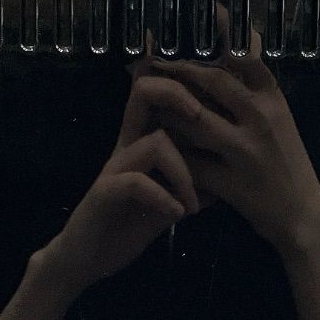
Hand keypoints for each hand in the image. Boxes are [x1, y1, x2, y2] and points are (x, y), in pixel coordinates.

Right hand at [36, 74, 204, 297]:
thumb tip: (232, 166)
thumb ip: (196, 179)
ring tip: (194, 202)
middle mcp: (127, 145)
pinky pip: (136, 182)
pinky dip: (163, 197)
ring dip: (184, 171)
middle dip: (179, 94)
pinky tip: (178, 214)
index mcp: (143, 140)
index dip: (180, 73)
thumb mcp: (171, 198)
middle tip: (204, 117)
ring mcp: (114, 167)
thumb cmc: (129, 223)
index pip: (157, 93)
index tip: (208, 61)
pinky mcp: (104, 193)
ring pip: (155, 142)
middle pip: (145, 94)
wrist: (87, 258)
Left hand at [151, 52, 319, 258]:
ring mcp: (245, 152)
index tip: (203, 12)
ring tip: (149, 101)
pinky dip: (170, 152)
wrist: (302, 214)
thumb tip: (242, 36)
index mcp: (273, 100)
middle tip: (155, 62)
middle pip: (213, 81)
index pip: (246, 56)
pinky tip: (154, 144)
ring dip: (167, 109)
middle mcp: (261, 120)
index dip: (222, 32)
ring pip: (194, 120)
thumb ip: (256, 82)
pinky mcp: (230, 184)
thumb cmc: (288, 160)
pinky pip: (190, 162)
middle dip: (180, 69)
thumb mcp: (279, 116)